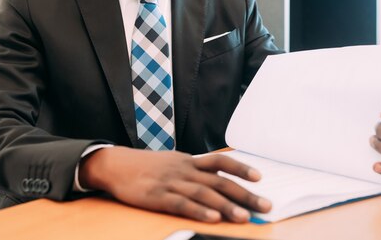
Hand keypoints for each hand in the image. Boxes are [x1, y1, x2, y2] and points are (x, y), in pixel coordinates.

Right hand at [79, 147, 271, 222]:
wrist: (116, 165)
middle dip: (245, 195)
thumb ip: (195, 170)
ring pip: (204, 194)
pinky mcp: (157, 196)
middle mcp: (184, 170)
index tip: (260, 178)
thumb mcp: (174, 162)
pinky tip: (212, 218)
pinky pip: (181, 204)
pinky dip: (198, 211)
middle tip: (265, 206)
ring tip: (243, 217)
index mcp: (189, 161)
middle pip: (219, 181)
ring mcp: (171, 182)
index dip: (241, 168)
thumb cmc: (148, 167)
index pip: (220, 162)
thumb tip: (220, 180)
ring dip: (226, 206)